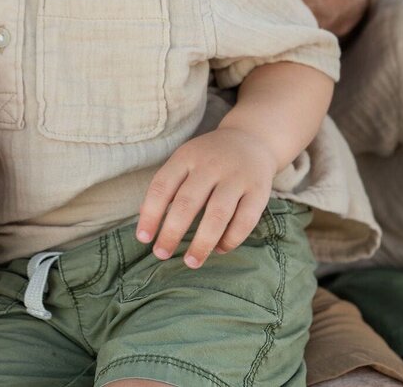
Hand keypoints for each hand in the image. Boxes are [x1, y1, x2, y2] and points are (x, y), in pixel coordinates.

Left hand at [136, 128, 277, 268]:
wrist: (252, 140)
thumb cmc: (209, 159)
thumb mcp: (185, 160)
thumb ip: (167, 187)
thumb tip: (146, 222)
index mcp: (187, 156)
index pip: (162, 186)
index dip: (150, 214)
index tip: (143, 238)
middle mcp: (211, 165)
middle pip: (188, 202)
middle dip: (172, 232)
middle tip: (161, 254)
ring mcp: (237, 177)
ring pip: (217, 214)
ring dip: (202, 242)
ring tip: (191, 261)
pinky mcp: (259, 191)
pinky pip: (245, 221)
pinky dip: (231, 239)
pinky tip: (219, 249)